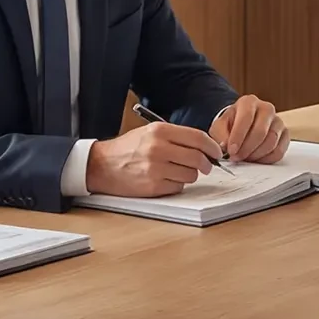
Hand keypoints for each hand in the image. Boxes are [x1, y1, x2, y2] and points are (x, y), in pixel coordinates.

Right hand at [87, 122, 220, 196]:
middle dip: (207, 164)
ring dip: (190, 175)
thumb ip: (176, 137)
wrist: (101, 165)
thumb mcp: (150, 133)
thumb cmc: (128, 148)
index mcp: (160, 131)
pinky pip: (178, 187)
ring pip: (191, 175)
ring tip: (177, 171)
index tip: (217, 153)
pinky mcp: (153, 186)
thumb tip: (205, 147)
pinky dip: (177, 185)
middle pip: (198, 158)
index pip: (198, 138)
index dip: (212, 147)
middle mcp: (158, 148)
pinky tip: (165, 179)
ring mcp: (156, 168)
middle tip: (206, 166)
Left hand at [209, 94, 288, 162]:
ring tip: (245, 158)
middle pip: (261, 132)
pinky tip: (256, 159)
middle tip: (236, 157)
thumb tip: (226, 147)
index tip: (231, 150)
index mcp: (249, 102)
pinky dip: (266, 159)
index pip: (246, 118)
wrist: (241, 125)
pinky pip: (279, 151)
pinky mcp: (284, 135)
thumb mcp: (219, 127)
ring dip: (256, 155)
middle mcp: (266, 109)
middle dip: (247, 148)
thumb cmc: (231, 125)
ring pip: (271, 142)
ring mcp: (278, 121)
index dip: (238, 136)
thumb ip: (220, 136)